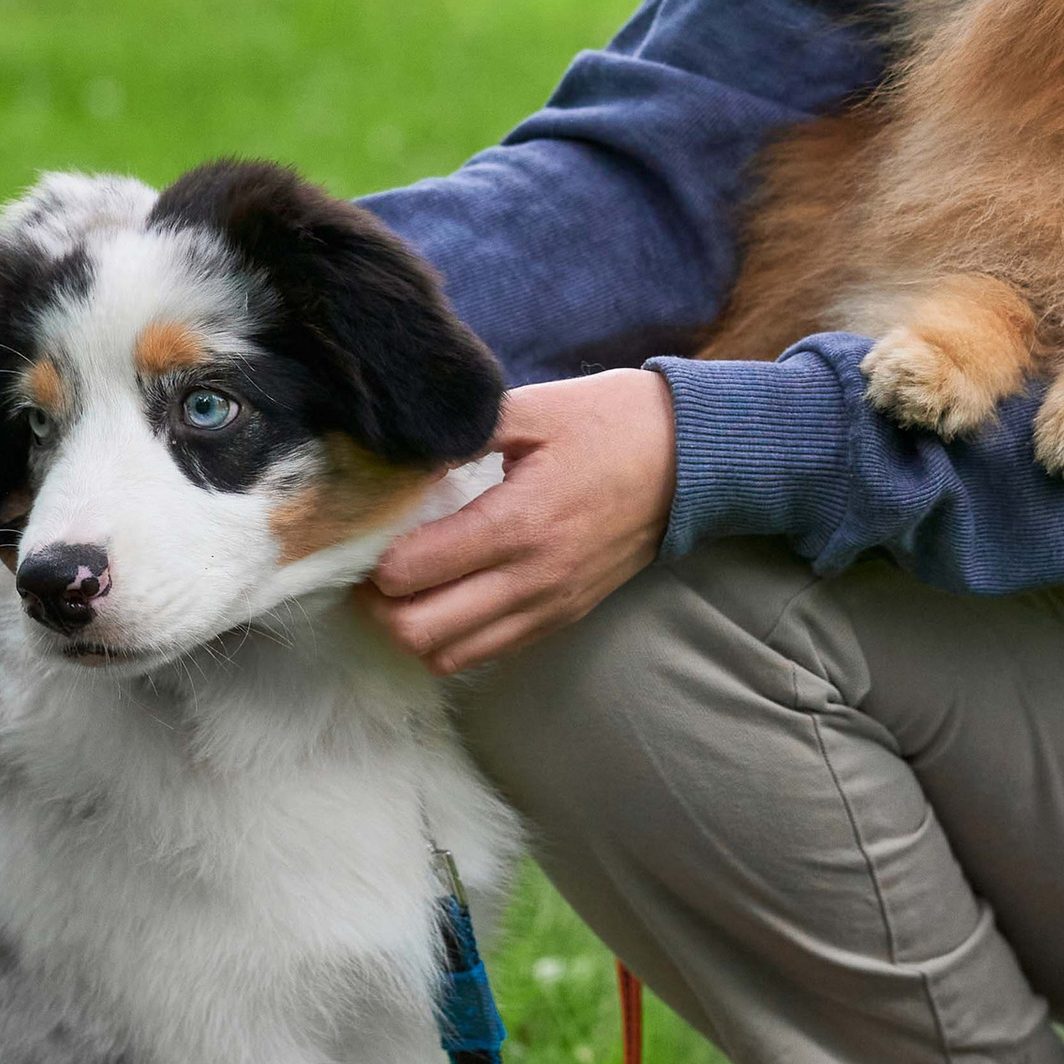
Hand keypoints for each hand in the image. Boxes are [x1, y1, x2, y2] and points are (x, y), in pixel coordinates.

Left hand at [358, 369, 675, 673]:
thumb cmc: (611, 422)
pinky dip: (454, 636)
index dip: (373, 557)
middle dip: (379, 605)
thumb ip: (463, 432)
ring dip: (413, 628)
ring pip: (450, 656)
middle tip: (372, 567)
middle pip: (419, 632)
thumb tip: (400, 456)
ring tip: (404, 587)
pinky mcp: (563, 616)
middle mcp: (532, 578)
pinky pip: (490, 652)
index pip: (411, 572)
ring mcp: (549, 605)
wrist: (693, 458)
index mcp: (518, 521)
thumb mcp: (534, 407)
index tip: (370, 530)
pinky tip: (448, 594)